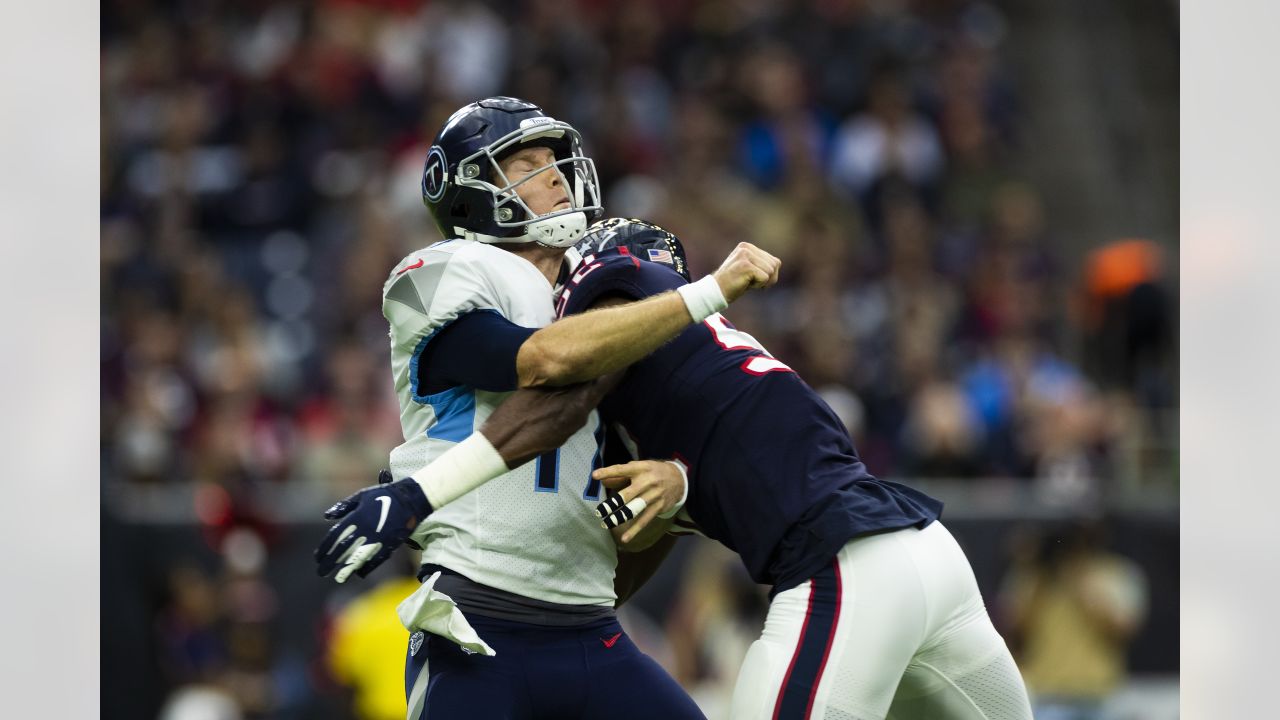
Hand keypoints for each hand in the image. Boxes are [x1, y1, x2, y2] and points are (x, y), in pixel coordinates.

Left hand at [314, 470, 433, 582]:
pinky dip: (368, 566)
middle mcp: (366, 530)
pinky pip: (376, 559)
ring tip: (338, 577)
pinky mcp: (390, 544)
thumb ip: (344, 506)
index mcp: (357, 517)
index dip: (325, 547)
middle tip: (321, 572)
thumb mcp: (362, 495)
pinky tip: (359, 573)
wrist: (411, 499)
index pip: (336, 536)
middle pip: (344, 549)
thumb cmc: (384, 495)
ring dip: (347, 568)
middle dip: (331, 562)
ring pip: (359, 557)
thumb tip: (327, 516)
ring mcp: (378, 539)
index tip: (317, 557)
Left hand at [593, 460, 687, 542]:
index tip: (595, 476)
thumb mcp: (640, 468)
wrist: (680, 479)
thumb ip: (621, 475)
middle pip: (627, 494)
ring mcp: (654, 495)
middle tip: (599, 511)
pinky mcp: (659, 507)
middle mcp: (647, 482)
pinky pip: (645, 520)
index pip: (622, 469)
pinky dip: (635, 530)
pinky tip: (625, 538)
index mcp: (641, 468)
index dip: (608, 472)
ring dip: (620, 517)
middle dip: (612, 504)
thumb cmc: (654, 472)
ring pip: (634, 509)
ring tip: (607, 523)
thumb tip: (603, 481)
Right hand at [712, 242, 781, 301]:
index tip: (753, 278)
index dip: (768, 275)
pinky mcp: (746, 265)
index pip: (774, 261)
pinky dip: (757, 285)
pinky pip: (765, 278)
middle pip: (775, 265)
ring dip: (761, 282)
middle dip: (767, 278)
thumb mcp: (749, 269)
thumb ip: (762, 263)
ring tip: (746, 281)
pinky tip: (744, 284)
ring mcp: (746, 255)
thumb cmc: (734, 283)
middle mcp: (746, 248)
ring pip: (771, 272)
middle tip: (750, 281)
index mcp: (747, 247)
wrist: (716, 292)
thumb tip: (778, 263)